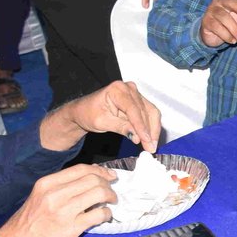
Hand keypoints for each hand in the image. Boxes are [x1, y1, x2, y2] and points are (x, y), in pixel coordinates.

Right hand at [0, 165, 118, 236]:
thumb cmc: (29, 221)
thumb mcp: (40, 196)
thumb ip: (62, 186)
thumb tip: (91, 176)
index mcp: (47, 184)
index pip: (81, 169)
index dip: (100, 171)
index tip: (109, 176)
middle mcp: (55, 194)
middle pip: (93, 179)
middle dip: (107, 184)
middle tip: (110, 192)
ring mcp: (63, 211)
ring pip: (99, 194)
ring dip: (110, 197)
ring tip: (110, 203)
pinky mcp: (71, 228)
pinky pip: (98, 214)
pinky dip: (107, 214)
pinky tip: (104, 216)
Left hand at [41, 81, 161, 152]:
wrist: (84, 111)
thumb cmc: (88, 113)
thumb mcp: (101, 122)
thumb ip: (120, 127)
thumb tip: (136, 136)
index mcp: (117, 89)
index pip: (133, 109)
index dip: (141, 126)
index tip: (145, 140)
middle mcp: (129, 88)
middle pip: (145, 111)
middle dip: (149, 131)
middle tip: (150, 147)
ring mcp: (135, 94)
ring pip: (151, 113)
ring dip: (153, 130)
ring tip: (151, 145)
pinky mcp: (139, 101)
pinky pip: (149, 114)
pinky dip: (151, 127)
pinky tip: (150, 138)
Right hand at [199, 0, 236, 46]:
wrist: (213, 35)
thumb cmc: (231, 24)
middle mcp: (219, 1)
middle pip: (230, 2)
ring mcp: (211, 10)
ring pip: (224, 18)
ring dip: (235, 29)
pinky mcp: (206, 21)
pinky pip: (217, 27)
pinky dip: (227, 35)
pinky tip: (232, 40)